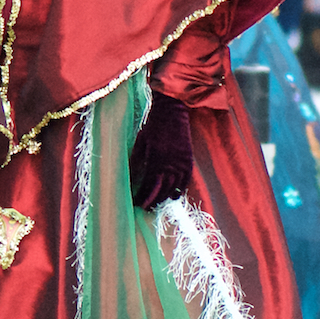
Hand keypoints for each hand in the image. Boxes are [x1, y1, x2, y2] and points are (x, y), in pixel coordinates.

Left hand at [129, 90, 192, 208]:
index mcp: (156, 157)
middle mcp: (170, 162)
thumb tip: (131, 178)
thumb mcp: (140, 141)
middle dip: (152, 200)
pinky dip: (180, 190)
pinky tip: (173, 197)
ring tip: (157, 204)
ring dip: (165, 198)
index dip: (142, 195)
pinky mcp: (189, 159)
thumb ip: (136, 160)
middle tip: (145, 207)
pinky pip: (186, 180)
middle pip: (161, 189)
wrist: (172, 110)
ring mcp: (181, 161)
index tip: (136, 202)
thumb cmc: (153, 125)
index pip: (148, 184)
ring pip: (174, 187)